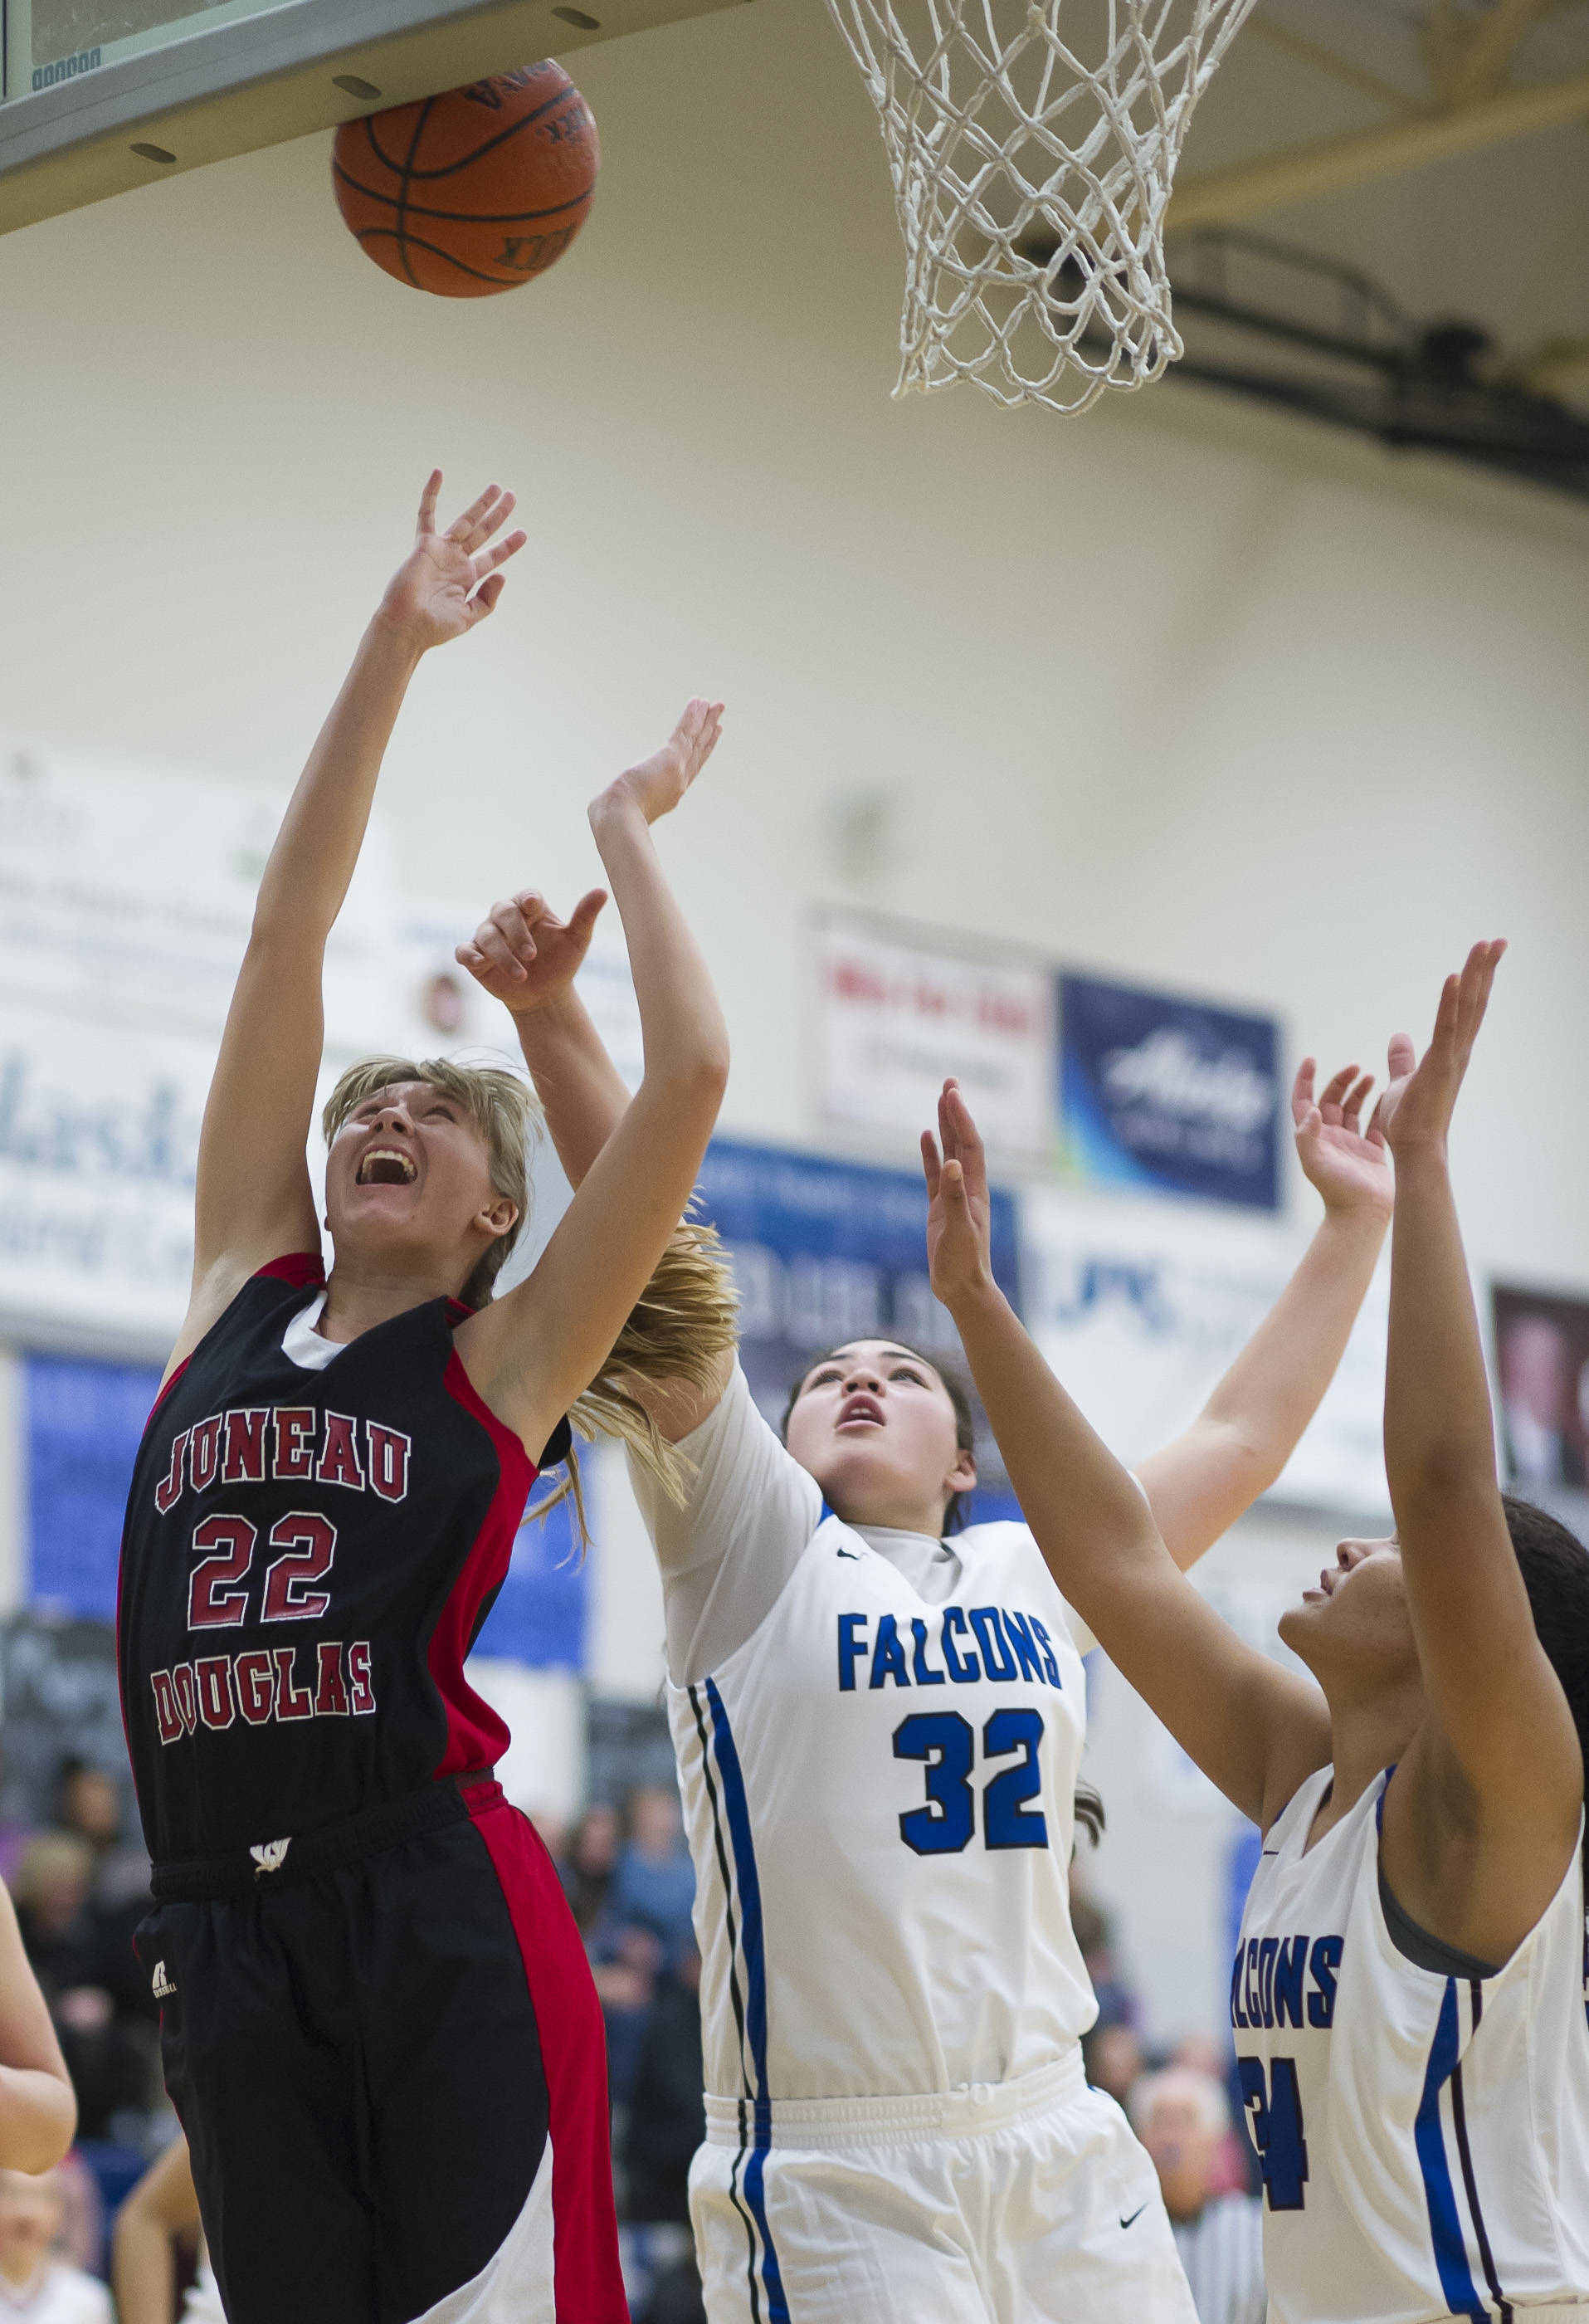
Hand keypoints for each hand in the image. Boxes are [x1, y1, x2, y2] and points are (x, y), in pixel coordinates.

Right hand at [375, 473, 526, 650]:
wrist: (407, 625)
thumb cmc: (435, 627)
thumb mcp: (469, 616)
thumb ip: (488, 599)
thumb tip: (503, 575)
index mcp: (468, 578)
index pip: (493, 557)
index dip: (508, 545)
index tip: (523, 533)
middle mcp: (456, 561)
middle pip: (483, 533)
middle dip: (498, 515)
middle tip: (512, 496)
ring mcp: (441, 551)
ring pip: (465, 521)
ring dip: (480, 504)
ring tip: (497, 487)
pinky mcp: (424, 544)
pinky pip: (427, 514)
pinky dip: (431, 493)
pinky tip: (438, 473)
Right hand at [456, 888, 607, 1016]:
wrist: (545, 995)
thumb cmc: (560, 962)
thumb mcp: (577, 941)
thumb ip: (585, 916)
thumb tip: (602, 891)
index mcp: (530, 909)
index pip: (526, 897)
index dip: (527, 900)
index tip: (533, 906)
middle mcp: (506, 918)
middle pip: (504, 913)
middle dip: (517, 933)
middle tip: (532, 955)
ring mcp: (488, 936)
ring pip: (487, 935)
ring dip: (503, 954)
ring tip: (522, 975)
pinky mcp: (475, 956)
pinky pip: (464, 950)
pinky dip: (468, 954)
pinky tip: (478, 961)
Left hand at [594, 699, 723, 826]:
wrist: (619, 819)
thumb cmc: (615, 817)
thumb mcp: (621, 806)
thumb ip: (618, 802)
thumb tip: (599, 804)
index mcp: (670, 794)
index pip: (691, 767)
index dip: (703, 751)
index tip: (711, 736)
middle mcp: (679, 781)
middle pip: (699, 751)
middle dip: (710, 732)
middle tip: (719, 715)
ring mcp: (677, 769)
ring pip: (695, 740)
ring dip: (706, 720)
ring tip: (717, 704)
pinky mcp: (670, 758)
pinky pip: (684, 732)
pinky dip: (692, 717)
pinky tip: (698, 702)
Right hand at [921, 1080, 995, 1307]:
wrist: (961, 1289)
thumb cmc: (963, 1263)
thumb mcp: (959, 1229)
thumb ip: (955, 1197)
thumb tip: (953, 1163)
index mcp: (975, 1190)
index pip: (969, 1145)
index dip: (961, 1119)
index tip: (951, 1093)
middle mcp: (967, 1187)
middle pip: (962, 1141)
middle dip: (955, 1112)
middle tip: (949, 1082)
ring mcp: (953, 1195)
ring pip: (949, 1152)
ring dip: (945, 1125)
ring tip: (940, 1097)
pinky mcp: (939, 1207)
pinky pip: (934, 1173)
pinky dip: (931, 1153)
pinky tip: (925, 1135)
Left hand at [1293, 1059, 1392, 1219]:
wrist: (1362, 1215)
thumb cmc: (1336, 1191)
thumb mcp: (1314, 1163)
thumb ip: (1308, 1136)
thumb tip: (1312, 1110)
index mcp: (1315, 1138)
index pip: (1304, 1102)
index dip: (1304, 1080)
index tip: (1311, 1059)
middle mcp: (1331, 1138)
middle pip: (1331, 1101)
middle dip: (1340, 1081)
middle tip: (1355, 1067)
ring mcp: (1352, 1144)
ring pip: (1353, 1109)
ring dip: (1359, 1091)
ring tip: (1370, 1076)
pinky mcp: (1372, 1151)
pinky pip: (1374, 1123)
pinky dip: (1379, 1108)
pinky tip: (1386, 1094)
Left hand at [1377, 940, 1505, 1157]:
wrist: (1415, 1148)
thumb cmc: (1410, 1119)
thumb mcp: (1403, 1079)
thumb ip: (1403, 1057)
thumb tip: (1398, 1037)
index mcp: (1451, 1051)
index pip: (1468, 1008)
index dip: (1477, 980)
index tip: (1486, 953)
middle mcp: (1458, 1051)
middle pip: (1476, 1001)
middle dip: (1485, 969)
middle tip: (1498, 939)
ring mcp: (1452, 1057)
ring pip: (1467, 1008)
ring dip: (1475, 975)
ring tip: (1484, 946)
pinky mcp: (1439, 1065)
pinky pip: (1445, 1027)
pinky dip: (1450, 1002)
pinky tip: (1454, 977)